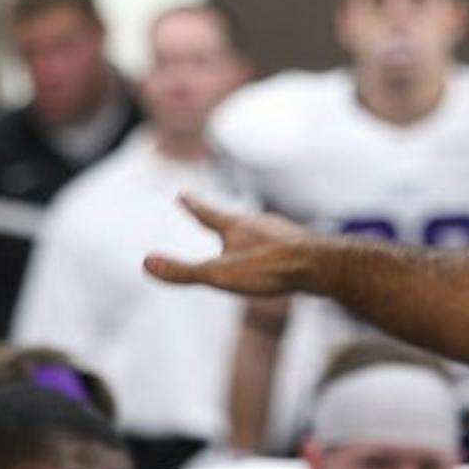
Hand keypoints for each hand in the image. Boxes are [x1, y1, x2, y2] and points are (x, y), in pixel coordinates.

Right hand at [144, 195, 314, 296]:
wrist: (322, 266)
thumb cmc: (269, 269)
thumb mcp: (219, 275)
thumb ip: (183, 272)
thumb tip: (146, 262)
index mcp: (235, 226)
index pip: (206, 213)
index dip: (192, 205)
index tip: (182, 194)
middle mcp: (258, 222)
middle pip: (233, 219)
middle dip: (220, 220)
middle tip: (211, 215)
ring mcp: (282, 232)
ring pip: (260, 230)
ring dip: (248, 233)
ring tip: (246, 238)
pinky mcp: (302, 245)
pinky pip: (283, 245)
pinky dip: (273, 249)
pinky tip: (282, 258)